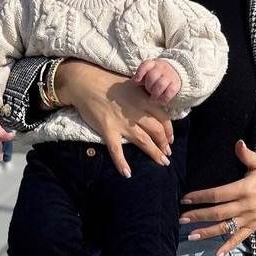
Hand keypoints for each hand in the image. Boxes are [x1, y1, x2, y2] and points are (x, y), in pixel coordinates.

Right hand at [59, 60, 173, 177]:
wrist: (85, 82)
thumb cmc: (108, 81)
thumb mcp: (132, 84)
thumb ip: (144, 95)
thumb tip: (155, 104)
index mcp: (143, 99)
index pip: (164, 118)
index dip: (169, 131)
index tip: (170, 139)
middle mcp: (136, 112)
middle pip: (157, 131)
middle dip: (164, 144)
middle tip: (167, 154)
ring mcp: (122, 122)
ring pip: (143, 141)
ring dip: (154, 153)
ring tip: (162, 162)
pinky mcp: (107, 129)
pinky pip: (116, 149)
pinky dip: (121, 162)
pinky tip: (127, 173)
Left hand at [133, 59, 180, 103]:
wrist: (175, 73)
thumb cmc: (157, 75)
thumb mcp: (148, 72)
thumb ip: (141, 76)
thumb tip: (135, 81)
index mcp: (153, 64)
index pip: (146, 65)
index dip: (140, 73)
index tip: (136, 81)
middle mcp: (162, 68)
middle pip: (152, 76)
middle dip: (148, 86)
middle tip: (148, 91)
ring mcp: (170, 75)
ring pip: (160, 84)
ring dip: (155, 93)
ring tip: (153, 98)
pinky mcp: (176, 84)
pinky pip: (170, 92)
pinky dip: (164, 98)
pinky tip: (160, 101)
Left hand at [179, 140, 255, 255]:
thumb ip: (247, 154)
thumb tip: (238, 143)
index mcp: (245, 188)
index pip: (218, 194)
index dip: (201, 197)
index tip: (185, 199)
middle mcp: (246, 205)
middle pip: (219, 213)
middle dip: (199, 216)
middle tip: (182, 219)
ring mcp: (250, 218)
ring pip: (226, 227)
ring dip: (208, 233)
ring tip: (191, 236)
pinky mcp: (254, 226)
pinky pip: (240, 238)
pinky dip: (228, 246)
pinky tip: (216, 254)